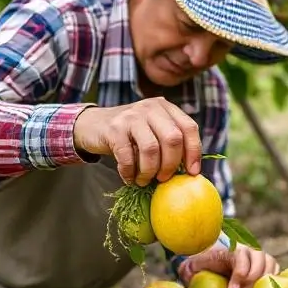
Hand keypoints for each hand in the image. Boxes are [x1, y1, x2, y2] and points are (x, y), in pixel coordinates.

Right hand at [73, 97, 201, 185]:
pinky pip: (127, 156)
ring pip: (151, 149)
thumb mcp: (153, 131)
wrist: (93, 125)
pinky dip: (130, 172)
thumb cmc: (130, 135)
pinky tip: (129, 178)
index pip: (189, 128)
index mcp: (166, 108)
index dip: (194, 152)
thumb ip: (170, 143)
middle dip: (171, 165)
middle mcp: (151, 107)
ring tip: (144, 180)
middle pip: (173, 139)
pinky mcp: (114, 128)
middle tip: (163, 179)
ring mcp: (131, 116)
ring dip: (149, 171)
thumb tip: (190, 171)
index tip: (192, 173)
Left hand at [178, 243, 279, 287]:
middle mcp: (249, 250)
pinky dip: (271, 283)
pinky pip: (276, 272)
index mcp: (232, 247)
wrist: (214, 258)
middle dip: (250, 284)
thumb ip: (192, 268)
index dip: (240, 275)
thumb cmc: (204, 263)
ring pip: (270, 267)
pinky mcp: (267, 266)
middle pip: (259, 264)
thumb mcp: (195, 264)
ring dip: (261, 285)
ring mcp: (260, 257)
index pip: (242, 257)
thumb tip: (187, 274)